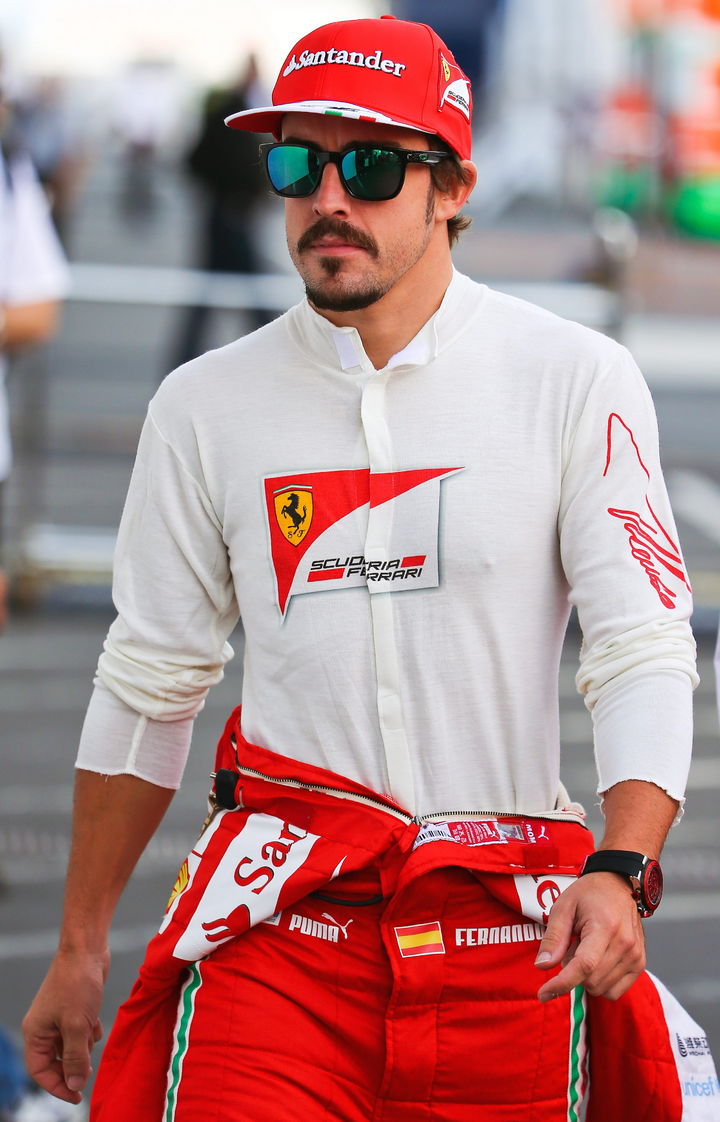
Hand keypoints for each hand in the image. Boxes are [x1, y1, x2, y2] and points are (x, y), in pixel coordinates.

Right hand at [22, 947, 108, 1102]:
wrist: (87, 948)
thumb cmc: (78, 984)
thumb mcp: (77, 1026)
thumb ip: (75, 1057)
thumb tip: (74, 1085)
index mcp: (36, 1032)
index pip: (40, 1071)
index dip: (57, 1086)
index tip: (76, 1096)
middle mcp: (44, 1026)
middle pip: (55, 1060)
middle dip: (72, 1066)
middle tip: (88, 1072)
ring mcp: (59, 1015)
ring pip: (70, 1045)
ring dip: (83, 1046)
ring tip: (91, 1037)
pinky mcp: (74, 1007)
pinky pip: (80, 1030)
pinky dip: (89, 1031)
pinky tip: (96, 1023)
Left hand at [534, 872, 644, 1001]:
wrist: (619, 884)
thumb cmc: (588, 894)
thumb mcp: (563, 907)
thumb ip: (554, 938)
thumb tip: (542, 966)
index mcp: (605, 927)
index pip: (584, 965)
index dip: (561, 983)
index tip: (543, 994)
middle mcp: (625, 944)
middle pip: (590, 980)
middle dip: (572, 971)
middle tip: (572, 945)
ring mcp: (635, 955)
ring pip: (601, 989)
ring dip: (586, 977)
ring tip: (587, 949)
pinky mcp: (640, 963)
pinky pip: (615, 992)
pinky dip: (600, 983)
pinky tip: (598, 960)